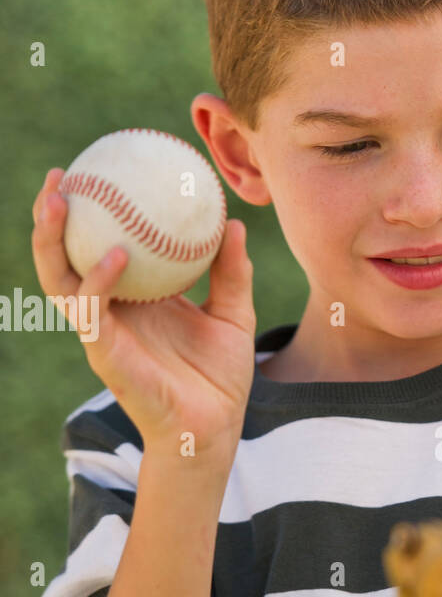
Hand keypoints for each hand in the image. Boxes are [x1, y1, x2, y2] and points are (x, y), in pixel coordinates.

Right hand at [32, 167, 256, 465]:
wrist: (213, 428)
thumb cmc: (220, 378)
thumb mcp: (234, 315)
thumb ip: (232, 272)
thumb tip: (235, 223)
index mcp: (136, 298)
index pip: (100, 246)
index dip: (91, 212)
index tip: (96, 168)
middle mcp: (110, 310)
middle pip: (65, 255)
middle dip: (51, 216)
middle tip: (58, 175)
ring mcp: (101, 330)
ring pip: (59, 278)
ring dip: (51, 239)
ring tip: (56, 200)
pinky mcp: (103, 353)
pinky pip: (92, 310)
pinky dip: (97, 280)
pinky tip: (115, 255)